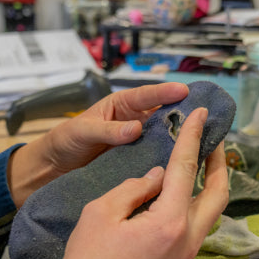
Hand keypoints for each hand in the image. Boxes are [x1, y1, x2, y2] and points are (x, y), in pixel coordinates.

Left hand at [7, 83, 188, 206]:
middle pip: (161, 114)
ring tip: (200, 138)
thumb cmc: (65, 140)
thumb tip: (136, 129)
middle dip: (181, 113)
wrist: (54, 166)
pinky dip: (165, 156)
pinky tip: (179, 161)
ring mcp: (135, 141)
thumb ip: (108, 131)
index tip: (185, 91)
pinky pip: (153, 155)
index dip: (165, 93)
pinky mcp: (134, 159)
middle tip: (204, 114)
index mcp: (120, 105)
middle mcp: (132, 121)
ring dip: (177, 137)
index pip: (146, 96)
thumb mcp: (83, 131)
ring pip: (161, 135)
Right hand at [39, 107, 228, 258]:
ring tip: (202, 161)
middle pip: (219, 193)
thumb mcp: (102, 210)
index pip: (186, 168)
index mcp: (169, 222)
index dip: (193, 136)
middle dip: (219, 162)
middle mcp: (187, 239)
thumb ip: (136, 187)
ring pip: (212, 212)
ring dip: (211, 184)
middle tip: (213, 138)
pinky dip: (197, 203)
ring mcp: (186, 255)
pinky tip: (184, 192)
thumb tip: (159, 176)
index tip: (200, 114)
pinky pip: (198, 226)